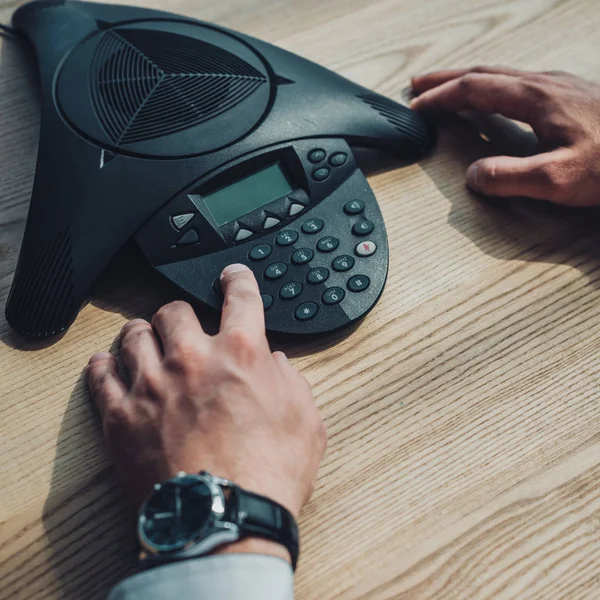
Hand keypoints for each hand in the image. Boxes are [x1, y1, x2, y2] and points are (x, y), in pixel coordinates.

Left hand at [86, 264, 326, 560]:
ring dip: (142, 332)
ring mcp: (153, 385)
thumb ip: (292, 383)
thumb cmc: (268, 474)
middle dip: (181, 313)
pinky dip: (104, 366)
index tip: (231, 275)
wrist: (224, 519)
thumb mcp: (306, 422)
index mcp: (241, 354)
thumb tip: (277, 366)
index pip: (240, 298)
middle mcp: (193, 359)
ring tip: (144, 338)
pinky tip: (107, 363)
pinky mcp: (122, 417)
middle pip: (174, 311)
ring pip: (134, 336)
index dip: (237, 279)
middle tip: (183, 323)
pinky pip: (102, 377)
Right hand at [411, 66, 599, 205]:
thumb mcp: (558, 179)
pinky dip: (492, 86)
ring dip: (468, 78)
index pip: (473, 88)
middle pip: (483, 71)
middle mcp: (545, 84)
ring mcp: (560, 86)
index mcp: (535, 98)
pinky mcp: (571, 96)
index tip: (416, 107)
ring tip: (448, 88)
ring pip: (502, 73)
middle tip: (419, 84)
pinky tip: (496, 99)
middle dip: (446, 78)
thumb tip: (474, 175)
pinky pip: (518, 82)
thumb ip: (509, 178)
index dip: (440, 97)